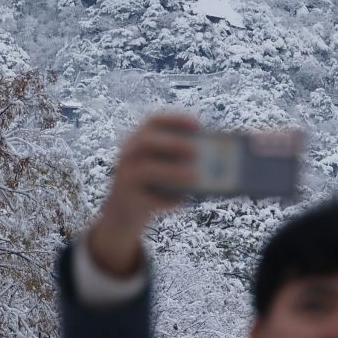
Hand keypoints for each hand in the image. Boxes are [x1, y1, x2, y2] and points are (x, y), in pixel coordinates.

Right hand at [88, 111, 199, 276]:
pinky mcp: (126, 200)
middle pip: (146, 140)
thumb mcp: (167, 172)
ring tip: (194, 177)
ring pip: (146, 169)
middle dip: (172, 143)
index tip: (198, 125)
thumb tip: (213, 165)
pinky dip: (166, 200)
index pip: (154, 121)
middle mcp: (129, 154)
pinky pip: (147, 198)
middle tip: (195, 150)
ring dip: (172, 172)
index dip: (175, 120)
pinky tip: (180, 203)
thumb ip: (183, 163)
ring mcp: (124, 176)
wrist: (123, 217)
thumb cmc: (154, 189)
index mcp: (141, 141)